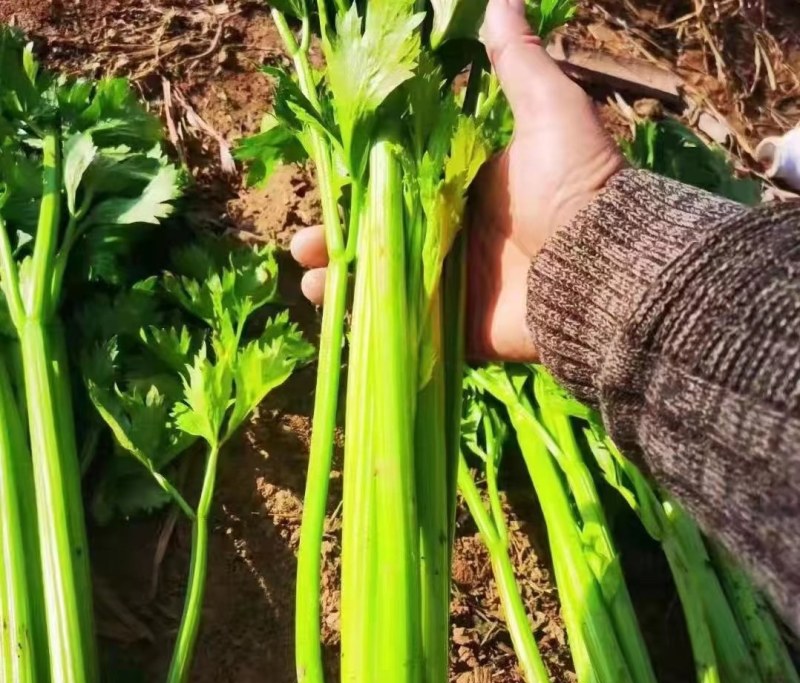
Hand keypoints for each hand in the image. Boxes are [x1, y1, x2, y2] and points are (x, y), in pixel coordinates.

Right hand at [292, 0, 623, 361]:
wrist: (602, 268)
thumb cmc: (574, 187)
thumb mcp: (548, 111)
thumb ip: (517, 63)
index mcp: (463, 186)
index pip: (394, 183)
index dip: (356, 186)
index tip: (325, 185)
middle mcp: (451, 235)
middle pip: (378, 236)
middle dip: (336, 240)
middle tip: (303, 244)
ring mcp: (451, 285)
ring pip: (382, 282)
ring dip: (341, 283)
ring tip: (312, 282)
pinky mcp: (456, 327)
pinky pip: (403, 326)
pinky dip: (368, 324)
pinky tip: (337, 316)